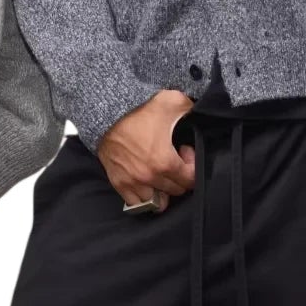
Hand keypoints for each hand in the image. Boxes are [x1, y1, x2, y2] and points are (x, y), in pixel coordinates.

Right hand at [97, 89, 196, 211]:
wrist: (105, 114)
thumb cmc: (137, 110)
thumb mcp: (171, 101)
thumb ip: (190, 108)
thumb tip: (200, 112)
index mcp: (165, 162)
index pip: (191, 179)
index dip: (193, 164)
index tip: (185, 151)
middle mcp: (150, 177)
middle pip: (177, 190)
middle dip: (180, 175)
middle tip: (174, 158)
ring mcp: (133, 183)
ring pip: (158, 201)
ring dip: (163, 189)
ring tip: (161, 172)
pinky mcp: (119, 183)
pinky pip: (136, 203)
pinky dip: (144, 197)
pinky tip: (146, 182)